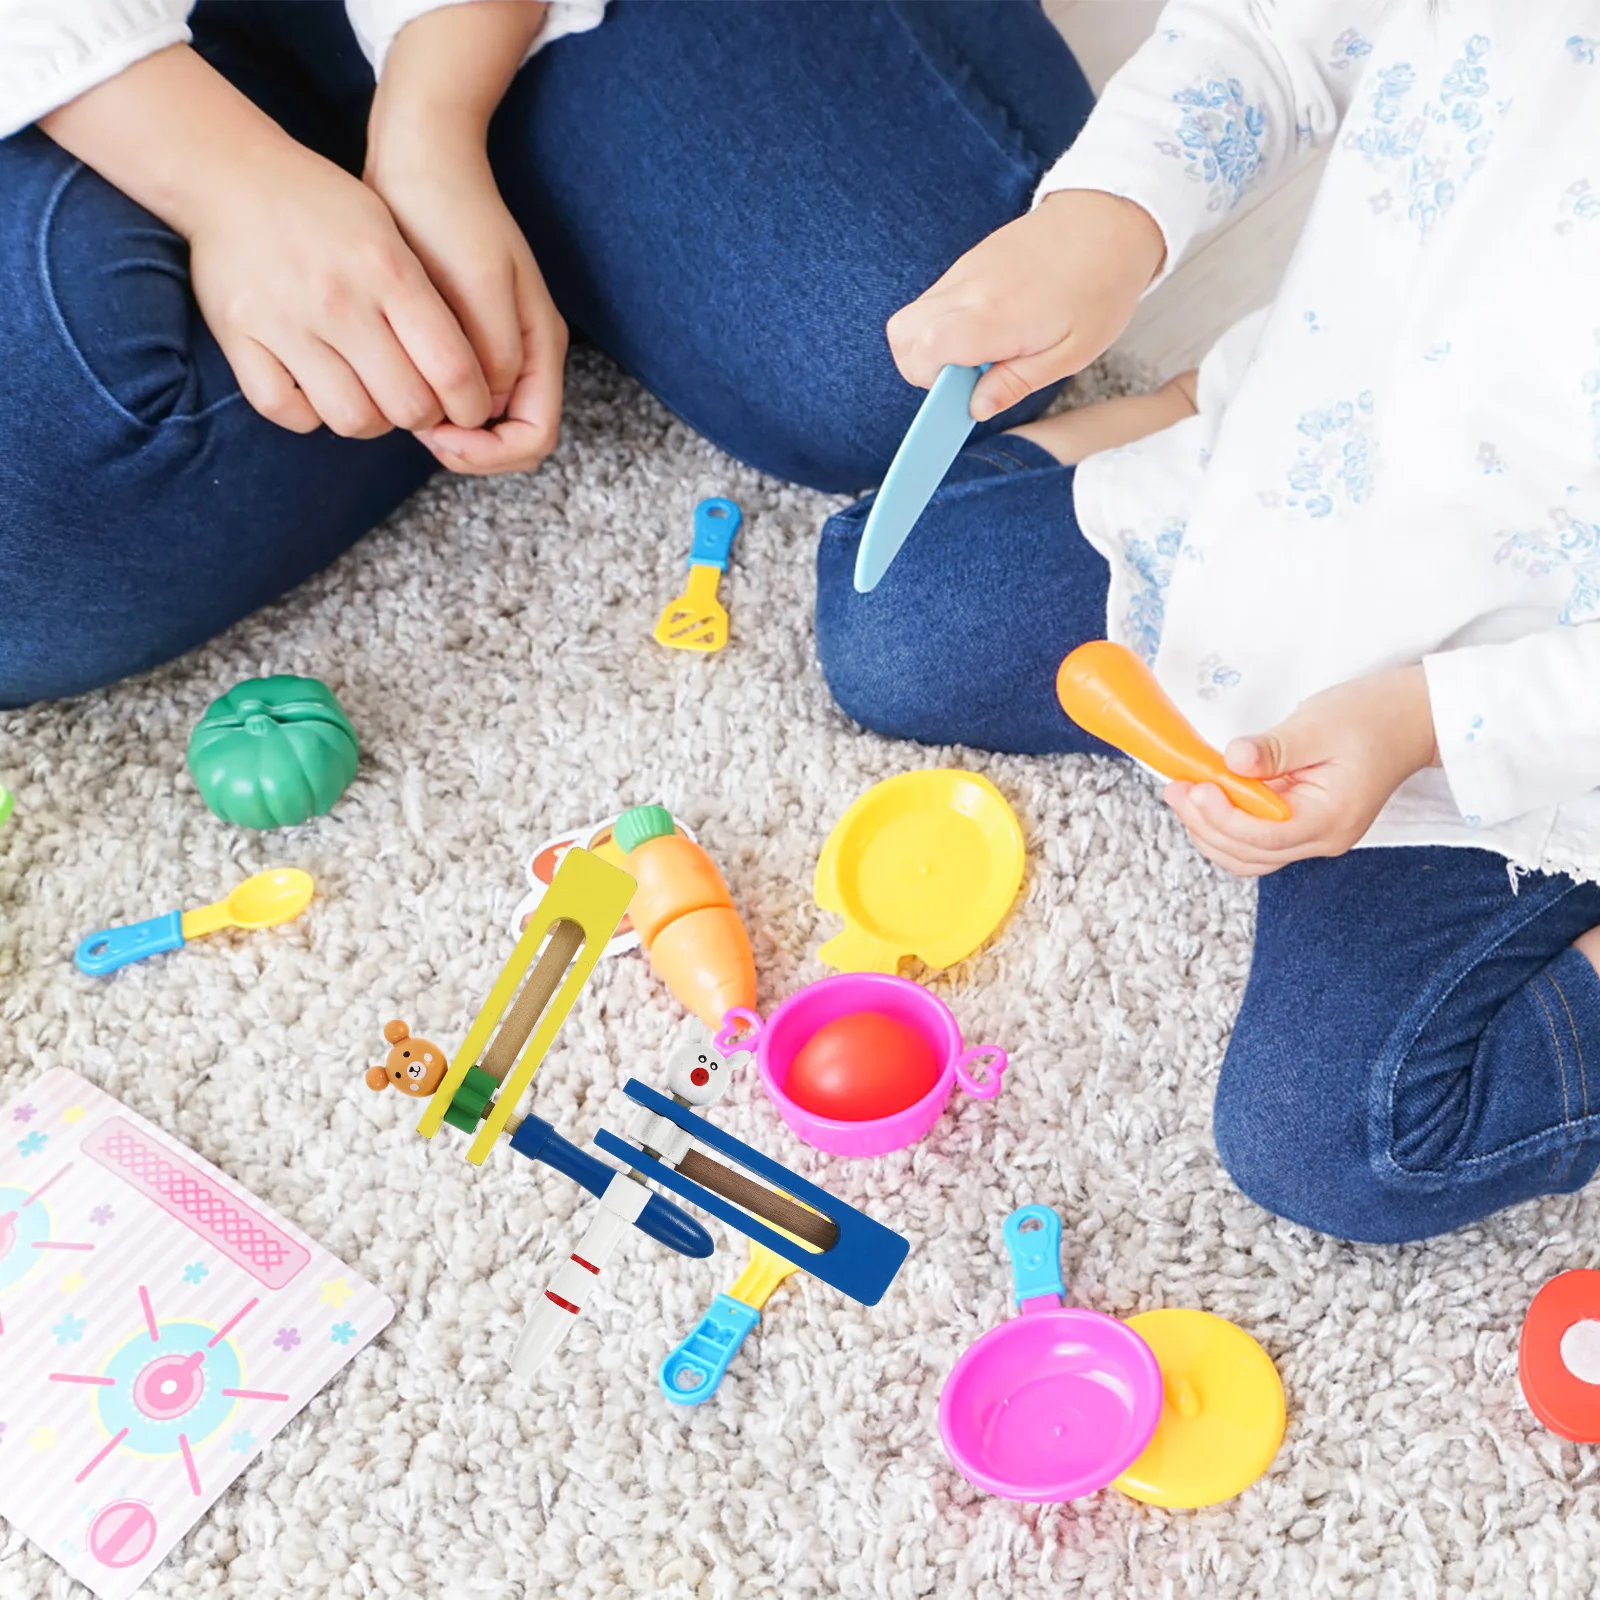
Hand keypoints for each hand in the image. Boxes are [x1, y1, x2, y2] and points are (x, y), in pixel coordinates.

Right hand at [39, 44, 492, 439]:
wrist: (228, 171)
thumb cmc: (324, 207)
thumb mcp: (391, 233)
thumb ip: (425, 301)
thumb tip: (462, 377)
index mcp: (386, 270)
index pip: (451, 368)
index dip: (470, 404)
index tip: (468, 409)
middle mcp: (338, 299)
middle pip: (407, 405)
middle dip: (424, 416)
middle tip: (417, 402)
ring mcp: (284, 320)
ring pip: (351, 419)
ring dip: (371, 421)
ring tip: (370, 399)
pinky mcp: (237, 335)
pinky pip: (285, 410)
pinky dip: (308, 414)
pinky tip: (316, 393)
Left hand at [365, 136, 565, 474]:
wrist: (420, 156)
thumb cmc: (448, 213)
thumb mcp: (477, 284)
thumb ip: (494, 352)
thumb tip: (486, 410)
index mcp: (541, 346)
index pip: (535, 438)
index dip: (491, 452)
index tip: (439, 432)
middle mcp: (525, 356)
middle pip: (510, 440)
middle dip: (467, 447)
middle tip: (415, 427)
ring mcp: (495, 348)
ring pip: (480, 424)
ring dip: (445, 428)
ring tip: (402, 400)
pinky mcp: (461, 337)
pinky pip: (454, 395)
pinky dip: (429, 401)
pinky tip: (394, 382)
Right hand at [885, 189, 1166, 421]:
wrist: (1109, 218)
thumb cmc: (1099, 286)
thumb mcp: (1072, 353)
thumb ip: (1017, 382)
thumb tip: (975, 408)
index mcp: (994, 316)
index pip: (922, 351)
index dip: (930, 382)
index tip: (963, 392)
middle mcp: (968, 289)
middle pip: (902, 334)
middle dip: (921, 367)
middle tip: (967, 376)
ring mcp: (963, 271)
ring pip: (914, 316)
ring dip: (935, 345)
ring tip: (985, 351)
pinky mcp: (967, 263)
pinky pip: (935, 300)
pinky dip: (947, 323)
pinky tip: (989, 328)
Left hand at [1164, 666, 1440, 877]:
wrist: (1412, 720)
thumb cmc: (1371, 716)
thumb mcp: (1318, 724)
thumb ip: (1274, 748)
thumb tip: (1233, 759)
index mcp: (1330, 818)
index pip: (1263, 836)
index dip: (1221, 817)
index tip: (1196, 787)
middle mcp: (1324, 839)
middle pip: (1249, 854)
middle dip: (1205, 825)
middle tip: (1175, 789)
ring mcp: (1316, 837)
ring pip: (1249, 855)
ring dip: (1210, 830)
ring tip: (1183, 794)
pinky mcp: (1306, 827)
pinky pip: (1258, 841)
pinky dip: (1227, 826)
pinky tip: (1208, 799)